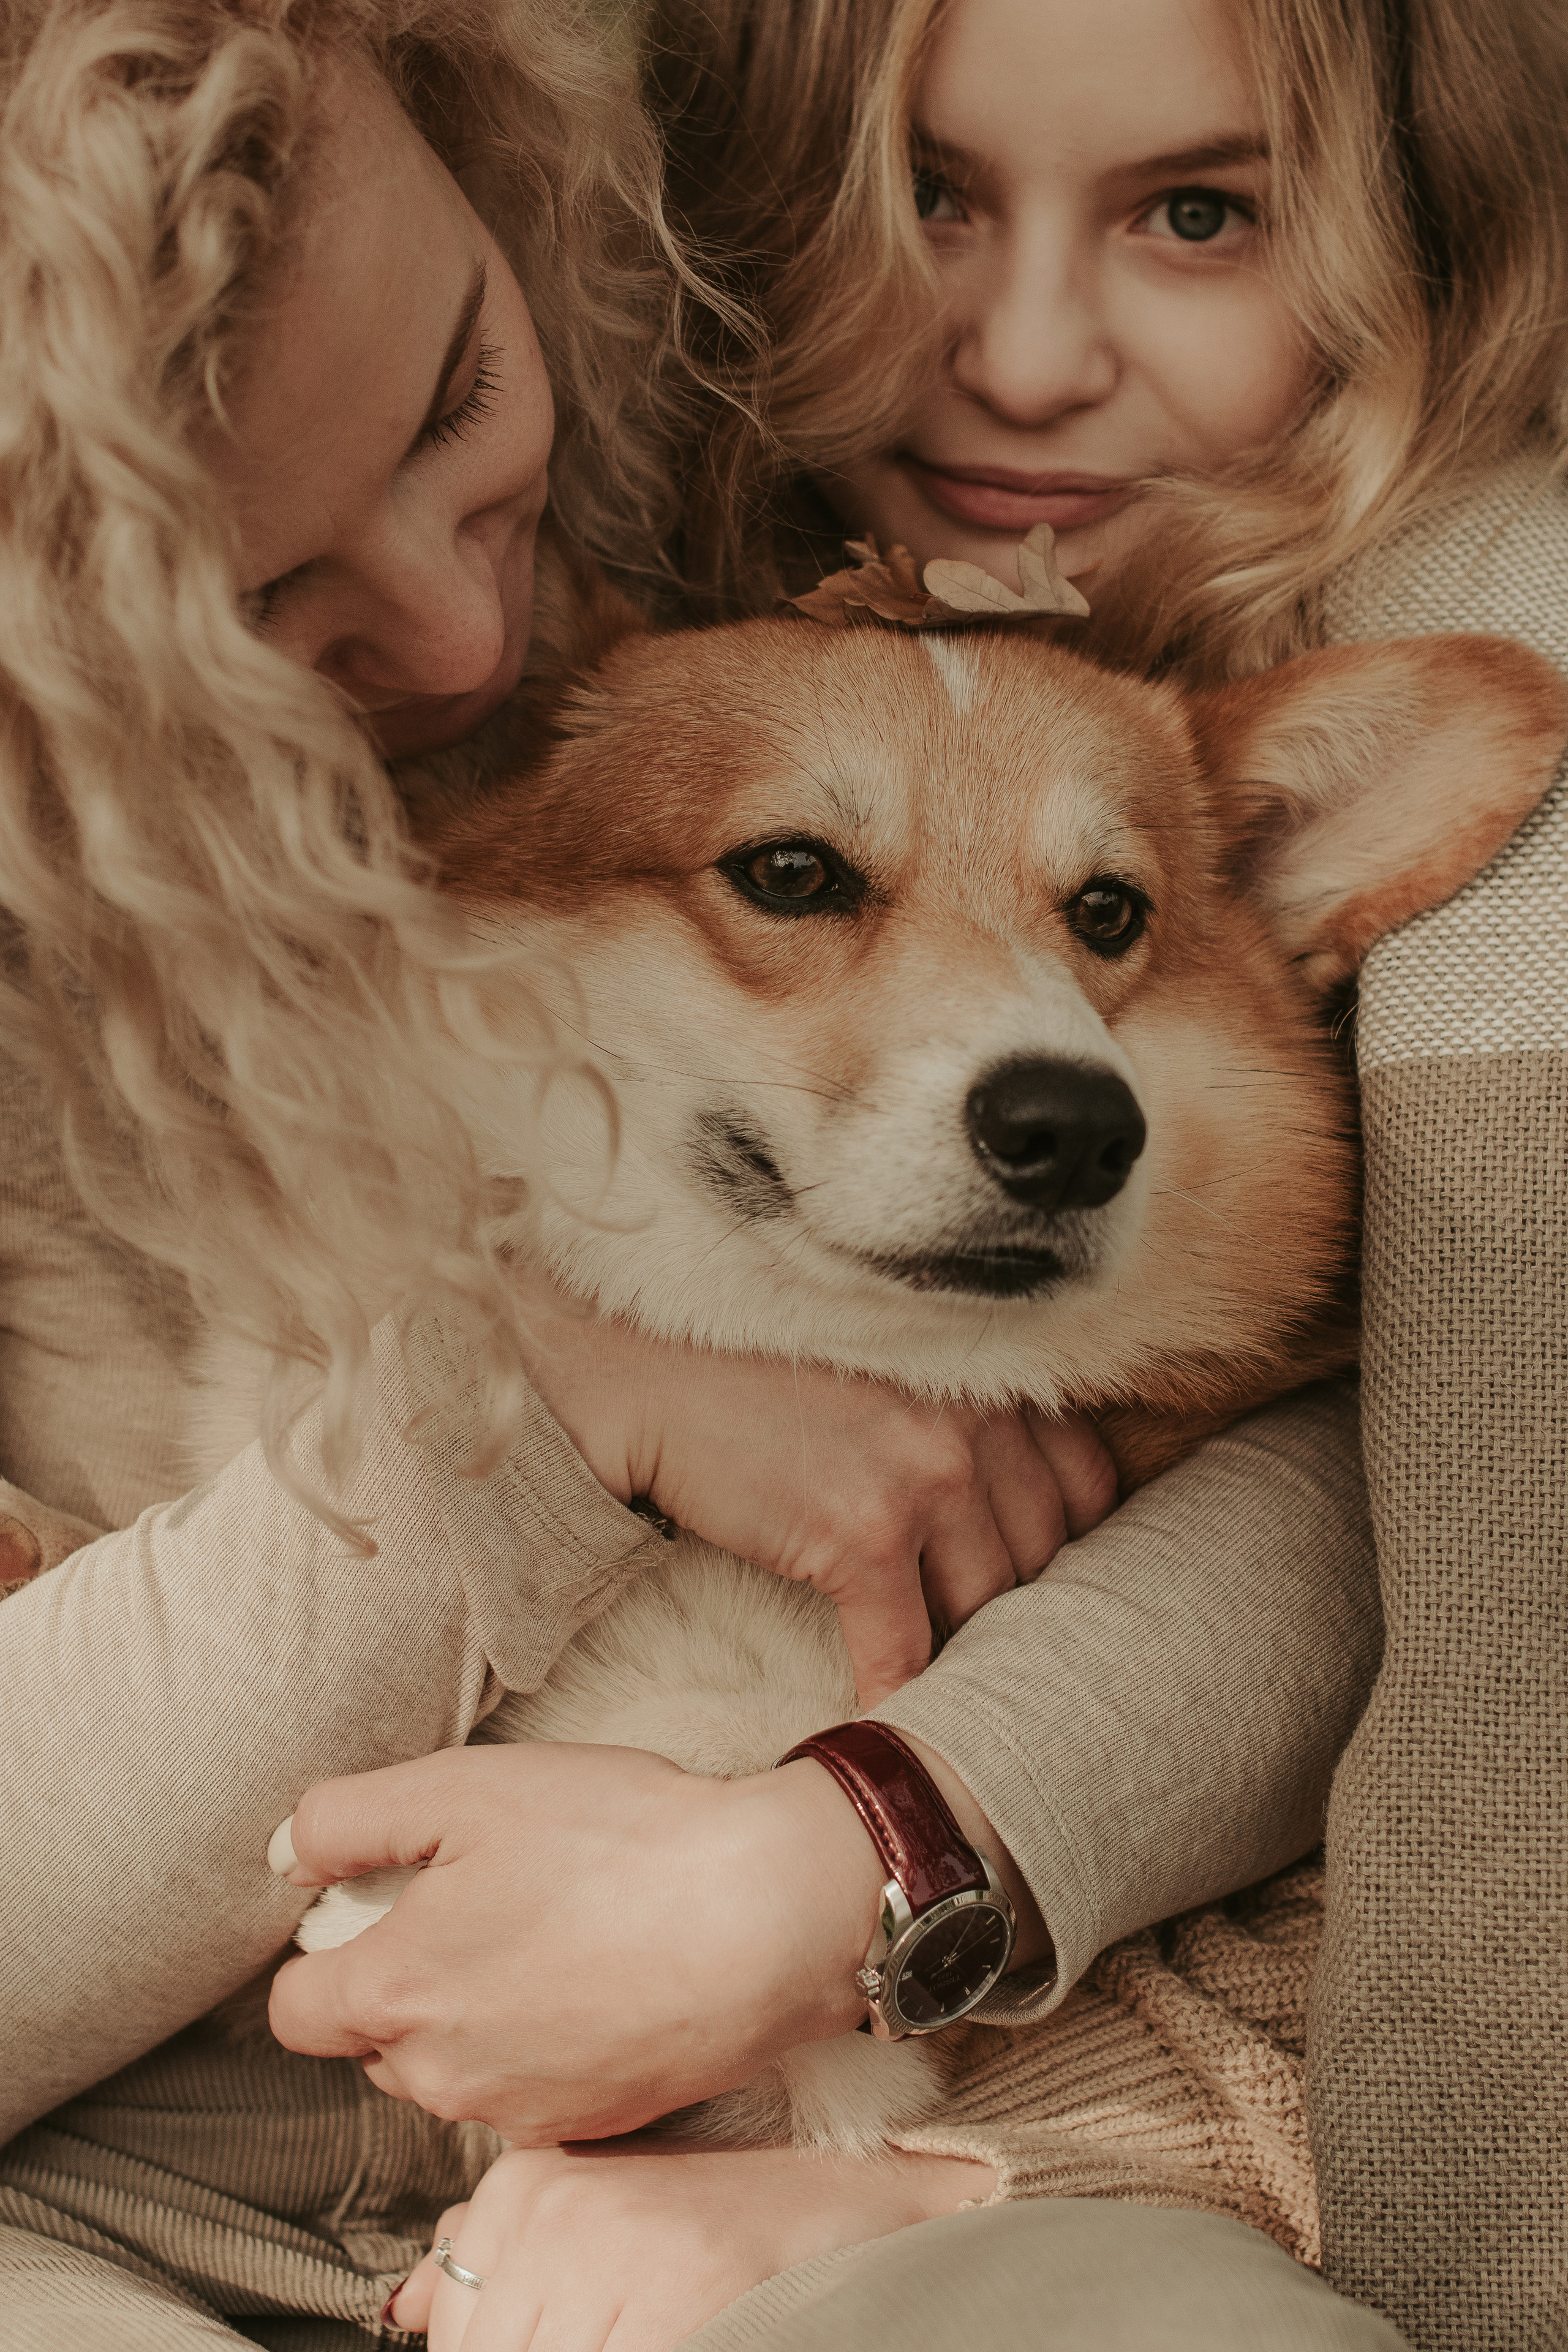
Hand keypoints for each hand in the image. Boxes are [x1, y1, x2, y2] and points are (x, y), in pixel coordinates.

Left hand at [267, 1740, 1049, 2140]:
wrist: (763, 1912)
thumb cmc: (618, 1838)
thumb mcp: (465, 1786)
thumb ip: (347, 1818)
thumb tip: (290, 1855)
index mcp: (397, 1993)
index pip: (295, 2009)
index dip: (329, 1947)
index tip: (391, 1896)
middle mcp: (443, 2077)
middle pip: (377, 2039)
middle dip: (408, 1976)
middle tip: (487, 1894)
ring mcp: (518, 2111)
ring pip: (454, 2066)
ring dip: (477, 2011)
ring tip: (556, 1927)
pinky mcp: (590, 2123)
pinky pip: (528, 2087)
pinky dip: (546, 2041)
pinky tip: (602, 1972)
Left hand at [387, 2139, 994, 2350]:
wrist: (853, 2202)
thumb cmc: (720, 2220)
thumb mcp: (593, 2216)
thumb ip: (490, 2256)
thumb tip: (406, 2307)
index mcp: (518, 2188)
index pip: (452, 2334)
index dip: (503, 2349)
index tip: (569, 2330)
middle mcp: (546, 2206)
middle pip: (489, 2350)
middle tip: (618, 2321)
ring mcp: (606, 2250)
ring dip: (595, 2348)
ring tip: (649, 2317)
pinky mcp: (668, 2295)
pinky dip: (637, 2351)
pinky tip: (683, 2326)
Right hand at [518, 1290, 1115, 1705]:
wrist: (648, 1368)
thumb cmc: (760, 1360)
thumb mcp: (893, 1359)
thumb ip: (966, 1409)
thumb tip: (1006, 1513)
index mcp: (992, 1369)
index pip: (1087, 1483)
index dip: (1061, 1541)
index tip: (1033, 1575)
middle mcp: (979, 1418)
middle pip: (1043, 1554)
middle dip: (1011, 1601)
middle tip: (981, 1638)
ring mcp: (926, 1474)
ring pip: (986, 1607)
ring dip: (960, 1648)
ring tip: (941, 1680)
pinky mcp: (860, 1532)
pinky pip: (905, 1649)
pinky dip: (895, 1693)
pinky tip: (885, 1718)